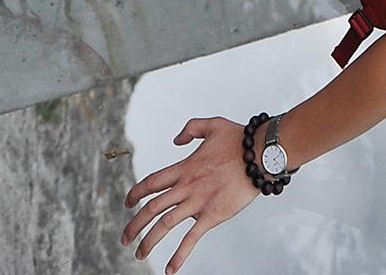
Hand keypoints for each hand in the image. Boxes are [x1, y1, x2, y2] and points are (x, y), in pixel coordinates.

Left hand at [121, 116, 256, 270]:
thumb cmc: (240, 139)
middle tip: (125, 239)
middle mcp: (186, 186)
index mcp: (184, 167)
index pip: (151, 183)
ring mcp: (198, 202)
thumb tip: (175, 140)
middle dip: (134, 225)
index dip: (135, 193)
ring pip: (165, 224)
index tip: (127, 203)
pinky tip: (170, 269)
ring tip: (139, 254)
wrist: (261, 154)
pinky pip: (191, 239)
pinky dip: (179, 256)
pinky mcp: (212, 215)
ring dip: (149, 241)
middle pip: (151, 208)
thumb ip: (191, 128)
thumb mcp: (212, 125)